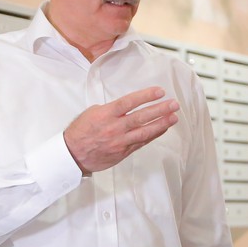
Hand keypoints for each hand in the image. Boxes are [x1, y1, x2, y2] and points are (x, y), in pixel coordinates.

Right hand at [63, 87, 178, 173]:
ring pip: (144, 132)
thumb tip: (127, 106)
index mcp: (105, 114)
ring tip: (174, 117)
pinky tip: (162, 128)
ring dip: (161, 124)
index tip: (160, 92)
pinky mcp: (122, 152)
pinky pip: (141, 143)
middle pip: (141, 117)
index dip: (145, 96)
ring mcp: (120, 141)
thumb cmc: (81, 131)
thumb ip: (112, 110)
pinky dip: (153, 135)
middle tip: (174, 104)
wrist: (73, 154)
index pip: (129, 102)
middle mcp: (114, 128)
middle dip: (160, 110)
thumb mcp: (93, 113)